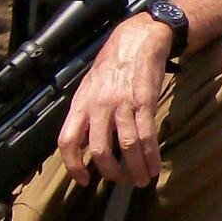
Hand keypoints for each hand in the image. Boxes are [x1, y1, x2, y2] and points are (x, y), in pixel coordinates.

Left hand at [59, 13, 171, 186]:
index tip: (83, 180)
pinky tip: (153, 166)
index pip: (68, 141)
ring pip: (127, 146)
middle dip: (111, 172)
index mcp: (81, 103)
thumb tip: (83, 144)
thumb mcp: (90, 87)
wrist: (138, 39)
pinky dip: (151, 156)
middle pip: (99, 150)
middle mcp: (99, 106)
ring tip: (141, 180)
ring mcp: (122, 104)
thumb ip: (86, 115)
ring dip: (135, 169)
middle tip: (120, 181)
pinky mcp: (145, 102)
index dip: (73, 165)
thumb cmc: (113, 64)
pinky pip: (147, 135)